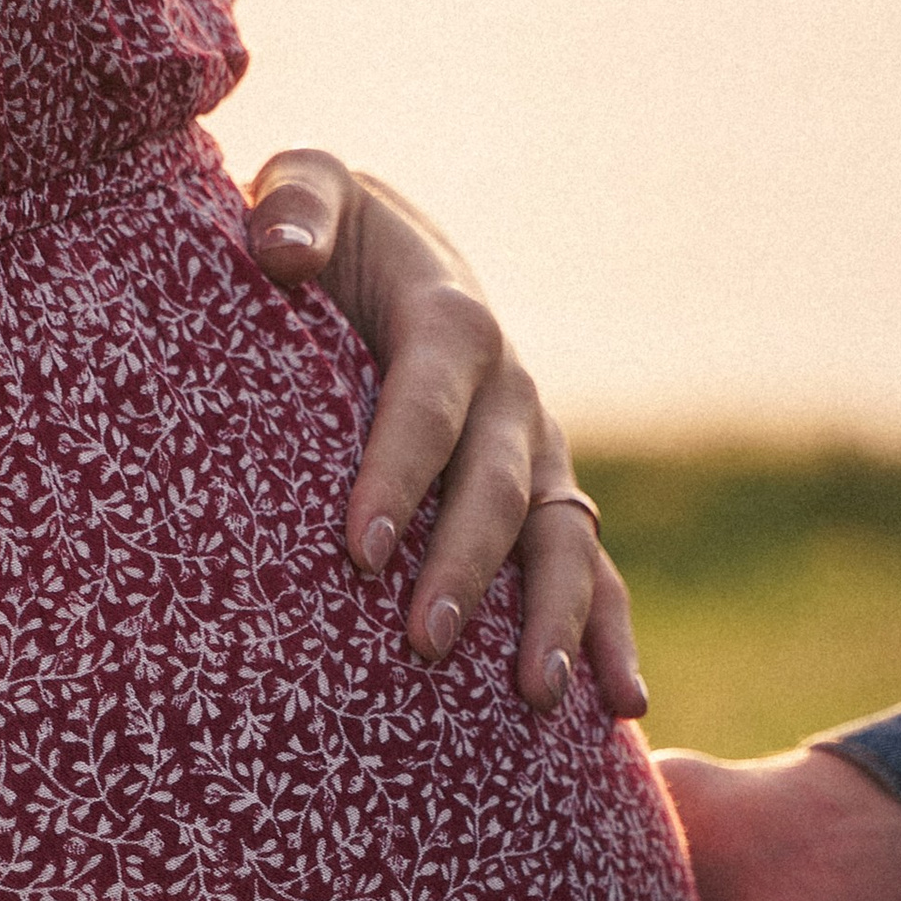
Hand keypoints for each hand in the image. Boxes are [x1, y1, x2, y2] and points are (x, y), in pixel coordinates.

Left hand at [244, 147, 645, 719]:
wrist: (394, 259)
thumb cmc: (330, 240)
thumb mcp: (308, 193)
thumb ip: (296, 205)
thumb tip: (279, 252)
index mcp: (453, 323)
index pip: (428, 404)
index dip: (399, 472)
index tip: (360, 547)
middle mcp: (511, 394)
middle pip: (499, 488)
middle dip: (464, 567)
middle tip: (421, 642)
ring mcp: (539, 454)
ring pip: (562, 540)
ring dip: (553, 617)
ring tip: (535, 694)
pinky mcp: (545, 501)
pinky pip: (588, 573)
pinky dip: (608, 635)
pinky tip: (620, 706)